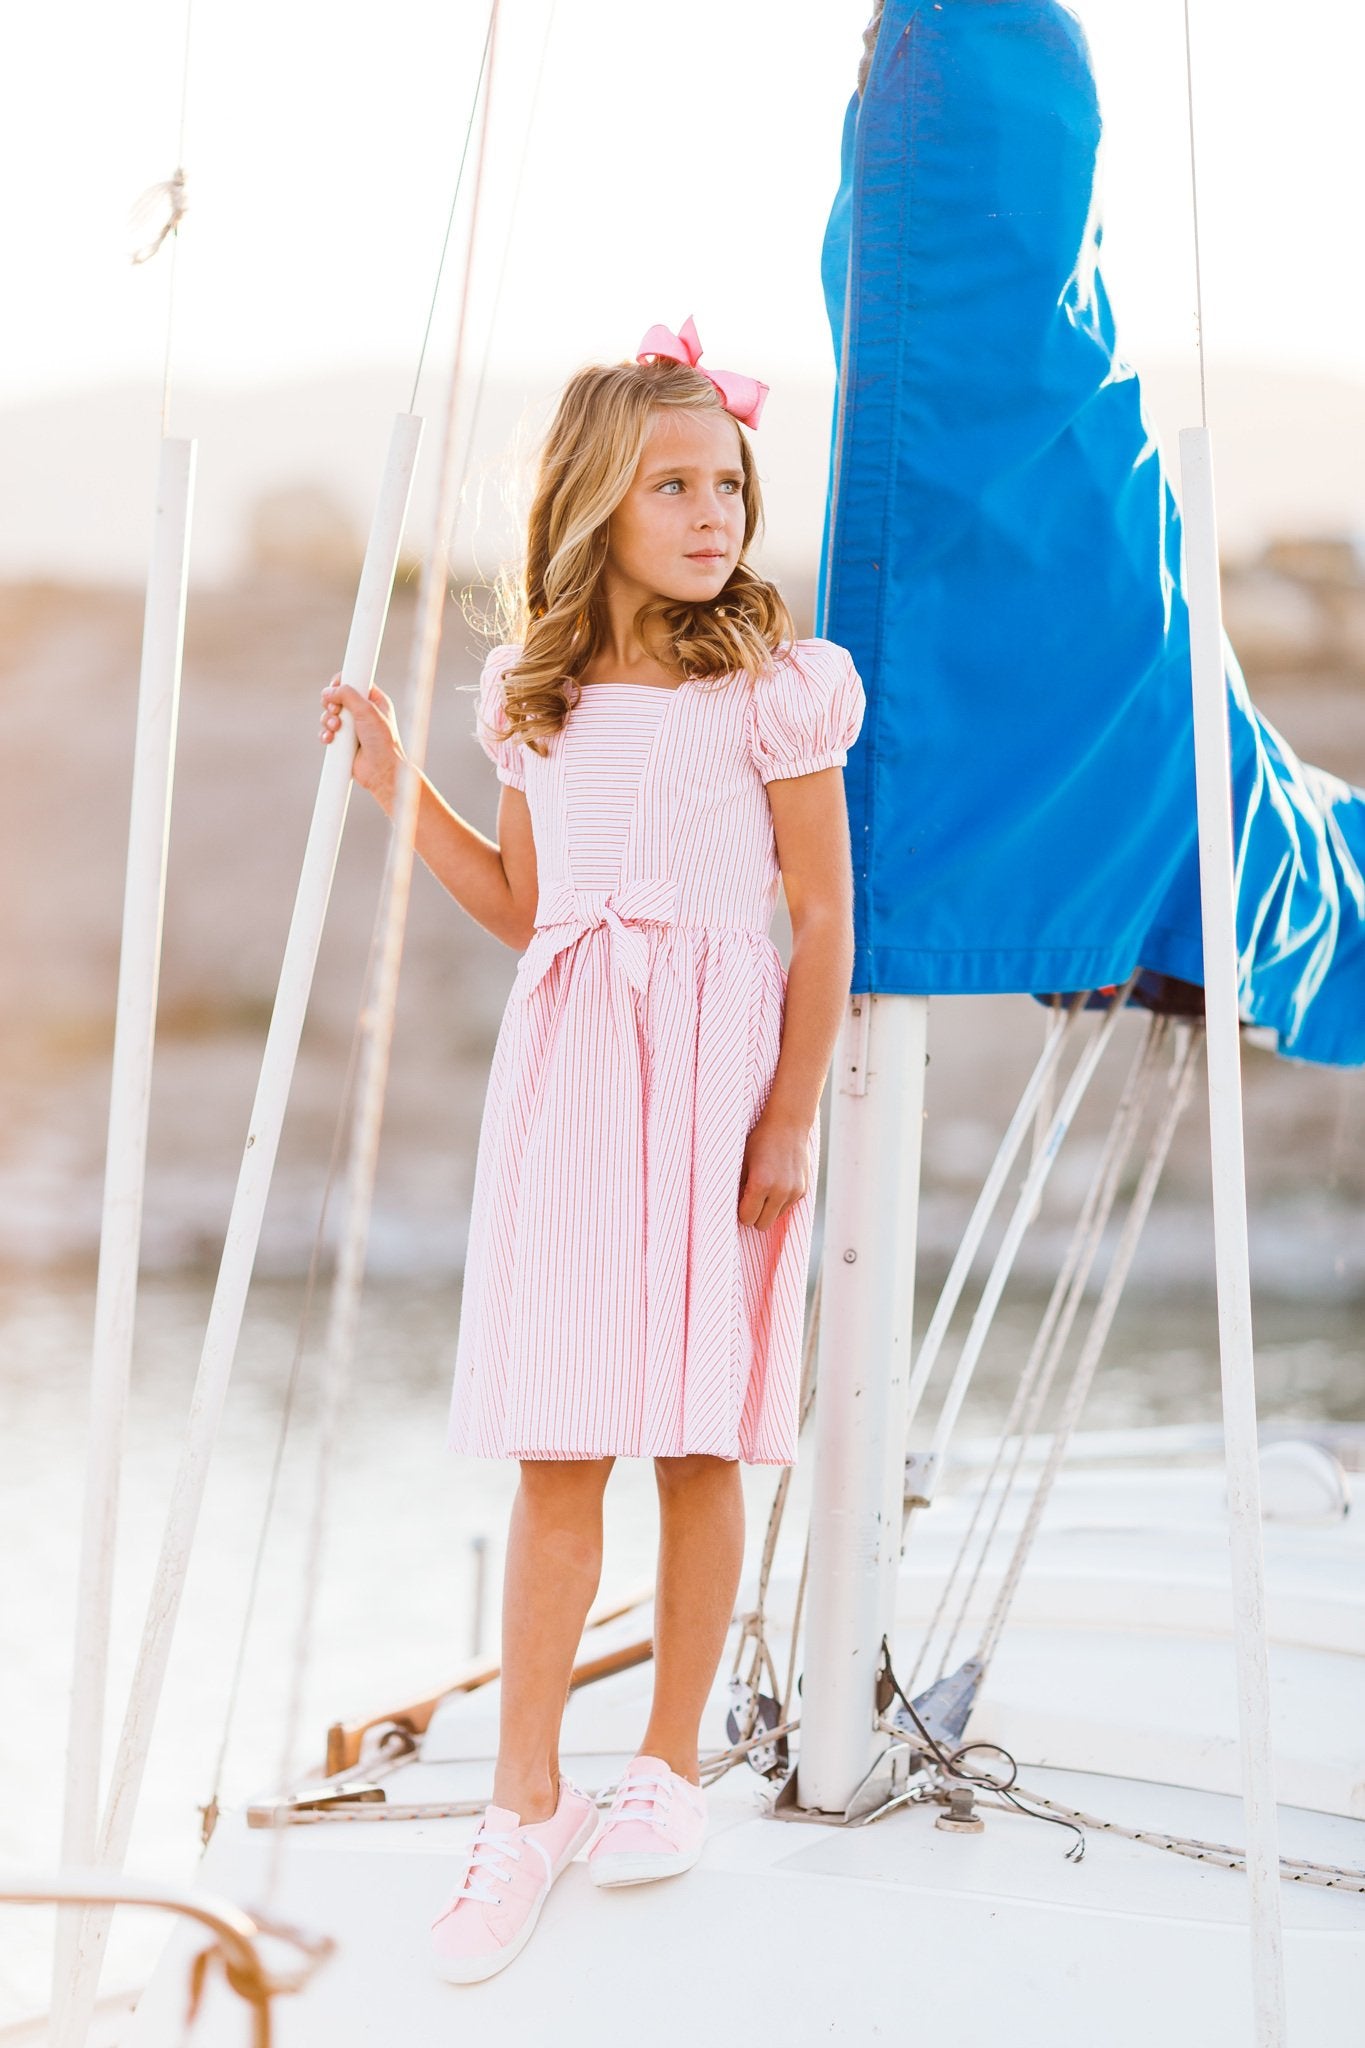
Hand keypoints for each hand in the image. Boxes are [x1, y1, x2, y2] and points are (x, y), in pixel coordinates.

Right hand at [319, 675, 404, 806]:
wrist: (381, 771)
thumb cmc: (382, 742)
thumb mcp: (367, 711)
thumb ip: (347, 695)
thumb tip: (328, 691)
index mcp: (374, 701)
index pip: (354, 682)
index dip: (341, 683)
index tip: (335, 687)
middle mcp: (363, 712)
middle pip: (337, 697)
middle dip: (331, 703)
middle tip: (335, 710)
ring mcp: (352, 727)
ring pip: (329, 715)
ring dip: (328, 720)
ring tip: (336, 728)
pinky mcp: (343, 742)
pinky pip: (327, 732)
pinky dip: (325, 734)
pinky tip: (330, 739)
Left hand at [737, 1109, 811, 1230]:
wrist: (788, 1125)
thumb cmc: (760, 1141)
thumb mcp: (741, 1161)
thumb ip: (738, 1187)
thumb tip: (732, 1207)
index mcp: (761, 1184)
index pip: (747, 1218)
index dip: (741, 1212)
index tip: (739, 1201)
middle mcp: (780, 1191)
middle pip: (762, 1225)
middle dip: (754, 1215)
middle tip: (749, 1198)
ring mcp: (794, 1192)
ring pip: (775, 1218)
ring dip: (768, 1209)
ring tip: (764, 1188)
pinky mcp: (803, 1191)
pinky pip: (787, 1207)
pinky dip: (780, 1201)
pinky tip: (776, 1183)